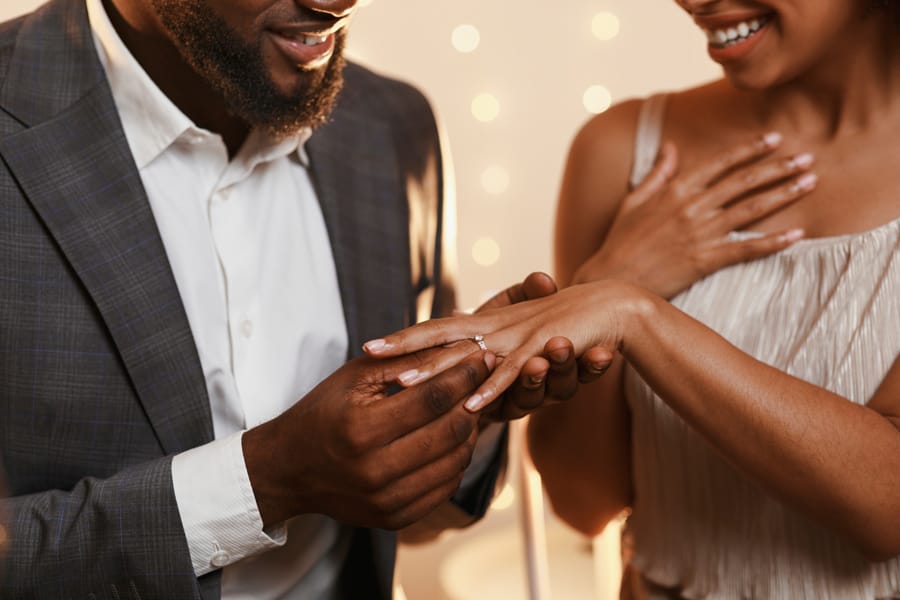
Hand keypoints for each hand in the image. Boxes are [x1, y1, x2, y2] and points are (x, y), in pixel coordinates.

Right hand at [242, 350, 489, 529]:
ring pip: (454, 462)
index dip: (462, 376)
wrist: (290, 468)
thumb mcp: (355, 376)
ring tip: (468, 408)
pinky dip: (456, 460)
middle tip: (481, 381)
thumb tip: (458, 347)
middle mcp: (374, 470)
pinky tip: (452, 439)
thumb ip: (406, 361)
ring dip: (469, 431)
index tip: (479, 357)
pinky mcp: (394, 519)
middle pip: (448, 432)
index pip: (431, 399)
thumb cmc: (325, 412)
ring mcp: (385, 500)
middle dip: (472, 401)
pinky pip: (445, 488)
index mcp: (361, 428)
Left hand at [364, 280, 638, 413]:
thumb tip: (467, 363)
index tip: (368, 346)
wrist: (611, 308)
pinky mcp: (541, 354)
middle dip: (404, 348)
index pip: (437, 330)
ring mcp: (516, 340)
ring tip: (404, 381)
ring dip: (435, 370)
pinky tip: (469, 406)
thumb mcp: (522, 341)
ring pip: (468, 357)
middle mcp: (495, 328)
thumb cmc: (564, 322)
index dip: (404, 338)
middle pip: (441, 338)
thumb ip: (496, 356)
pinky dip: (491, 390)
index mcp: (488, 323)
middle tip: (368, 354)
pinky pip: (512, 376)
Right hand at [575, 133, 813, 296]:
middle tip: (807, 157)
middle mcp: (692, 207)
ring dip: (784, 194)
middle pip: (744, 182)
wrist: (612, 279)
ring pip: (751, 209)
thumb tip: (671, 147)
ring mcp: (700, 233)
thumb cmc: (620, 241)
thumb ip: (657, 173)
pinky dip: (774, 242)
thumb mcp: (634, 200)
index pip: (720, 163)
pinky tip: (797, 234)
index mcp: (676, 190)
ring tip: (810, 183)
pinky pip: (747, 248)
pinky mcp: (705, 260)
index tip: (775, 139)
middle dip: (778, 167)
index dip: (750, 150)